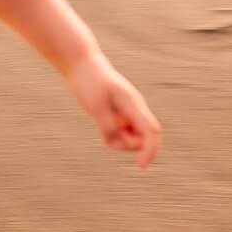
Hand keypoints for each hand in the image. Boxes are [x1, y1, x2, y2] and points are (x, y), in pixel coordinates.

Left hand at [65, 50, 161, 169]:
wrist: (80, 64)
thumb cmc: (89, 81)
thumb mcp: (95, 107)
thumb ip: (108, 127)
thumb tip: (116, 145)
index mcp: (133, 104)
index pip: (150, 132)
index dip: (149, 151)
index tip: (140, 167)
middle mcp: (134, 109)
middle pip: (144, 138)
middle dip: (129, 146)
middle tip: (108, 141)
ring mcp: (128, 111)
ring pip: (133, 137)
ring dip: (121, 142)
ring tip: (103, 131)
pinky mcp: (119, 113)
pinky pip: (123, 133)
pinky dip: (115, 138)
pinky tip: (104, 133)